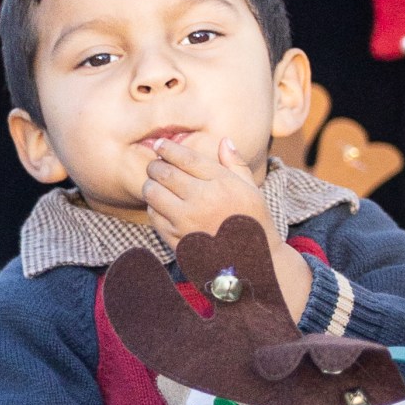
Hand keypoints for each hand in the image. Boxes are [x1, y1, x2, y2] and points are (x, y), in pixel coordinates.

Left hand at [142, 133, 311, 318]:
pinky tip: (161, 206)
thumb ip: (235, 164)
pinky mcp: (176, 239)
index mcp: (222, 183)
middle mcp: (202, 199)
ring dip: (150, 185)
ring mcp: (187, 221)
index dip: (168, 148)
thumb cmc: (253, 222)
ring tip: (156, 184)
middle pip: (164, 172)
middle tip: (155, 165)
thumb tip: (224, 140)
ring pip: (153, 193)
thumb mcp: (251, 189)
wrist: (252, 264)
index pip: (186, 158)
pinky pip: (154, 216)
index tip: (161, 144)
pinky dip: (154, 207)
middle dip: (155, 165)